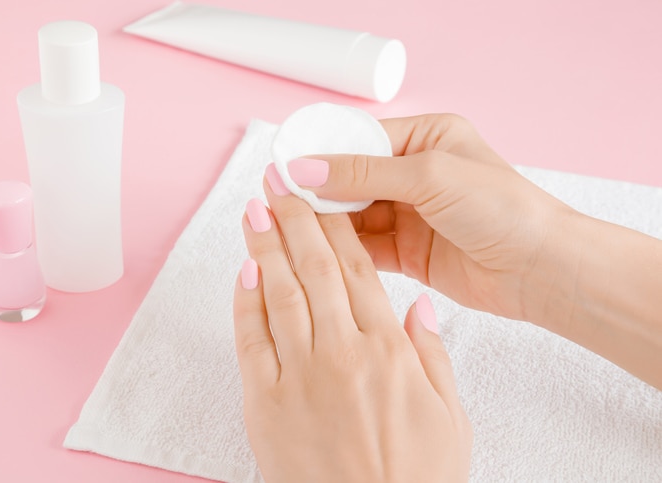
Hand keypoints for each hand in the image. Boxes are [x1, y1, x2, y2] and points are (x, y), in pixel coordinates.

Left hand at [232, 171, 471, 482]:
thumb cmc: (416, 478)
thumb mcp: (450, 416)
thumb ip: (432, 353)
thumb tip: (416, 304)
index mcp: (389, 351)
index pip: (358, 270)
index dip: (336, 227)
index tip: (322, 196)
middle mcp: (342, 353)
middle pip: (315, 269)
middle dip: (295, 219)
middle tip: (279, 183)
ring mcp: (300, 376)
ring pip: (280, 293)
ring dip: (266, 247)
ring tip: (257, 210)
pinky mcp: (265, 403)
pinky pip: (252, 340)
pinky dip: (246, 302)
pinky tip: (246, 271)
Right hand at [284, 114, 575, 321]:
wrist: (539, 269)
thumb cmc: (501, 209)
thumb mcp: (429, 176)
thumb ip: (364, 173)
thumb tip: (305, 169)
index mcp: (425, 138)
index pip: (360, 141)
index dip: (322, 154)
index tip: (284, 166)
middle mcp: (415, 174)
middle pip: (352, 179)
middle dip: (318, 190)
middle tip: (277, 198)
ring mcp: (410, 214)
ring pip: (354, 215)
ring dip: (326, 222)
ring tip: (287, 225)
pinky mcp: (407, 251)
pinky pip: (364, 246)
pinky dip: (341, 248)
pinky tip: (315, 250)